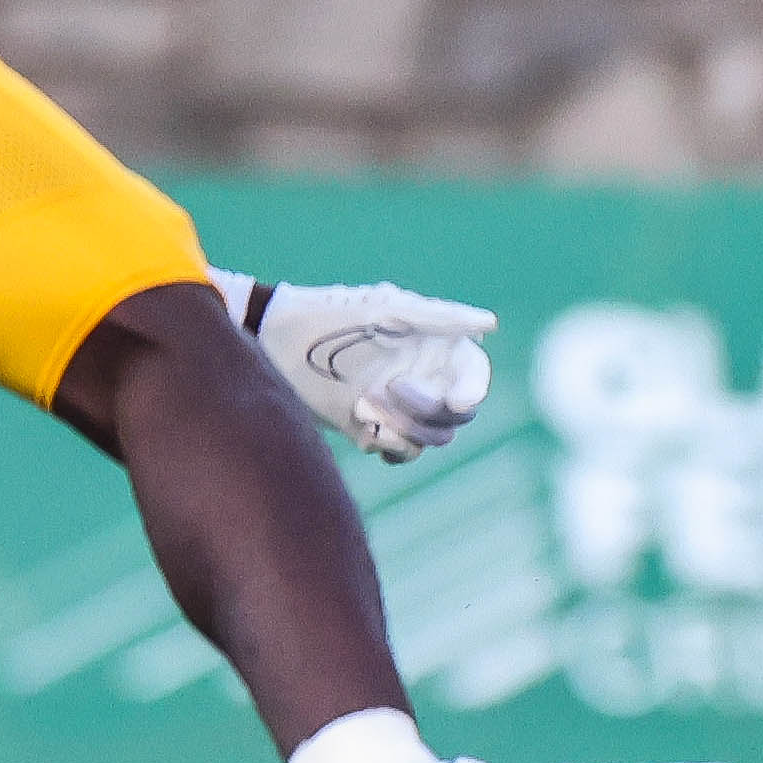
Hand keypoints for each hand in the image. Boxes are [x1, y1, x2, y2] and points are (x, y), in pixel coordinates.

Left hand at [221, 270, 498, 457]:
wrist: (274, 342)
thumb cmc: (331, 316)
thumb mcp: (386, 311)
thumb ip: (439, 318)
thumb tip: (489, 323)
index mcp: (435, 346)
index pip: (474, 375)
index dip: (473, 390)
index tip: (457, 400)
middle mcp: (425, 377)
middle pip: (456, 415)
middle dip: (426, 408)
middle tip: (386, 387)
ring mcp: (400, 407)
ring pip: (431, 437)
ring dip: (403, 426)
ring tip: (363, 403)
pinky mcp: (374, 428)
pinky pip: (401, 451)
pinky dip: (388, 444)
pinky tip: (362, 425)